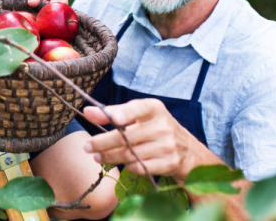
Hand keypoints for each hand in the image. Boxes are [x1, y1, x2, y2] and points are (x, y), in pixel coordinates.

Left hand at [82, 99, 197, 179]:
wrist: (188, 151)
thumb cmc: (156, 129)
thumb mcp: (140, 116)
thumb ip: (114, 113)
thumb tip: (87, 111)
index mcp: (155, 109)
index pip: (139, 108)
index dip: (127, 113)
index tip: (115, 118)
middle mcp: (163, 126)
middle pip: (126, 138)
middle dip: (102, 143)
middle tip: (87, 146)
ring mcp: (167, 146)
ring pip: (130, 155)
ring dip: (109, 157)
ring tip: (97, 157)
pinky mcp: (169, 163)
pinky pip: (139, 167)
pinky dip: (127, 166)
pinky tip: (121, 163)